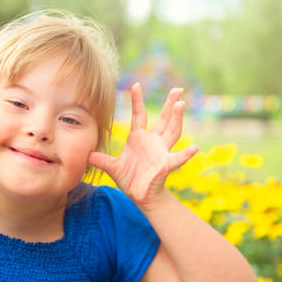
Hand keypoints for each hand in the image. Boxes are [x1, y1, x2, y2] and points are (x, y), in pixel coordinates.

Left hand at [88, 83, 199, 208]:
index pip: (139, 115)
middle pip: (164, 119)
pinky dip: (186, 154)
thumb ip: (100, 160)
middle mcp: (153, 142)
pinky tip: (195, 147)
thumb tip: (86, 154)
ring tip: (180, 104)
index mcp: (139, 138)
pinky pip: (177, 159)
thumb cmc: (129, 179)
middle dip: (170, 104)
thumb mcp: (112, 167)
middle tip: (177, 89)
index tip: (136, 85)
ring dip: (176, 119)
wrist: (140, 196)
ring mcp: (161, 152)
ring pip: (172, 132)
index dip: (137, 100)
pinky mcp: (165, 165)